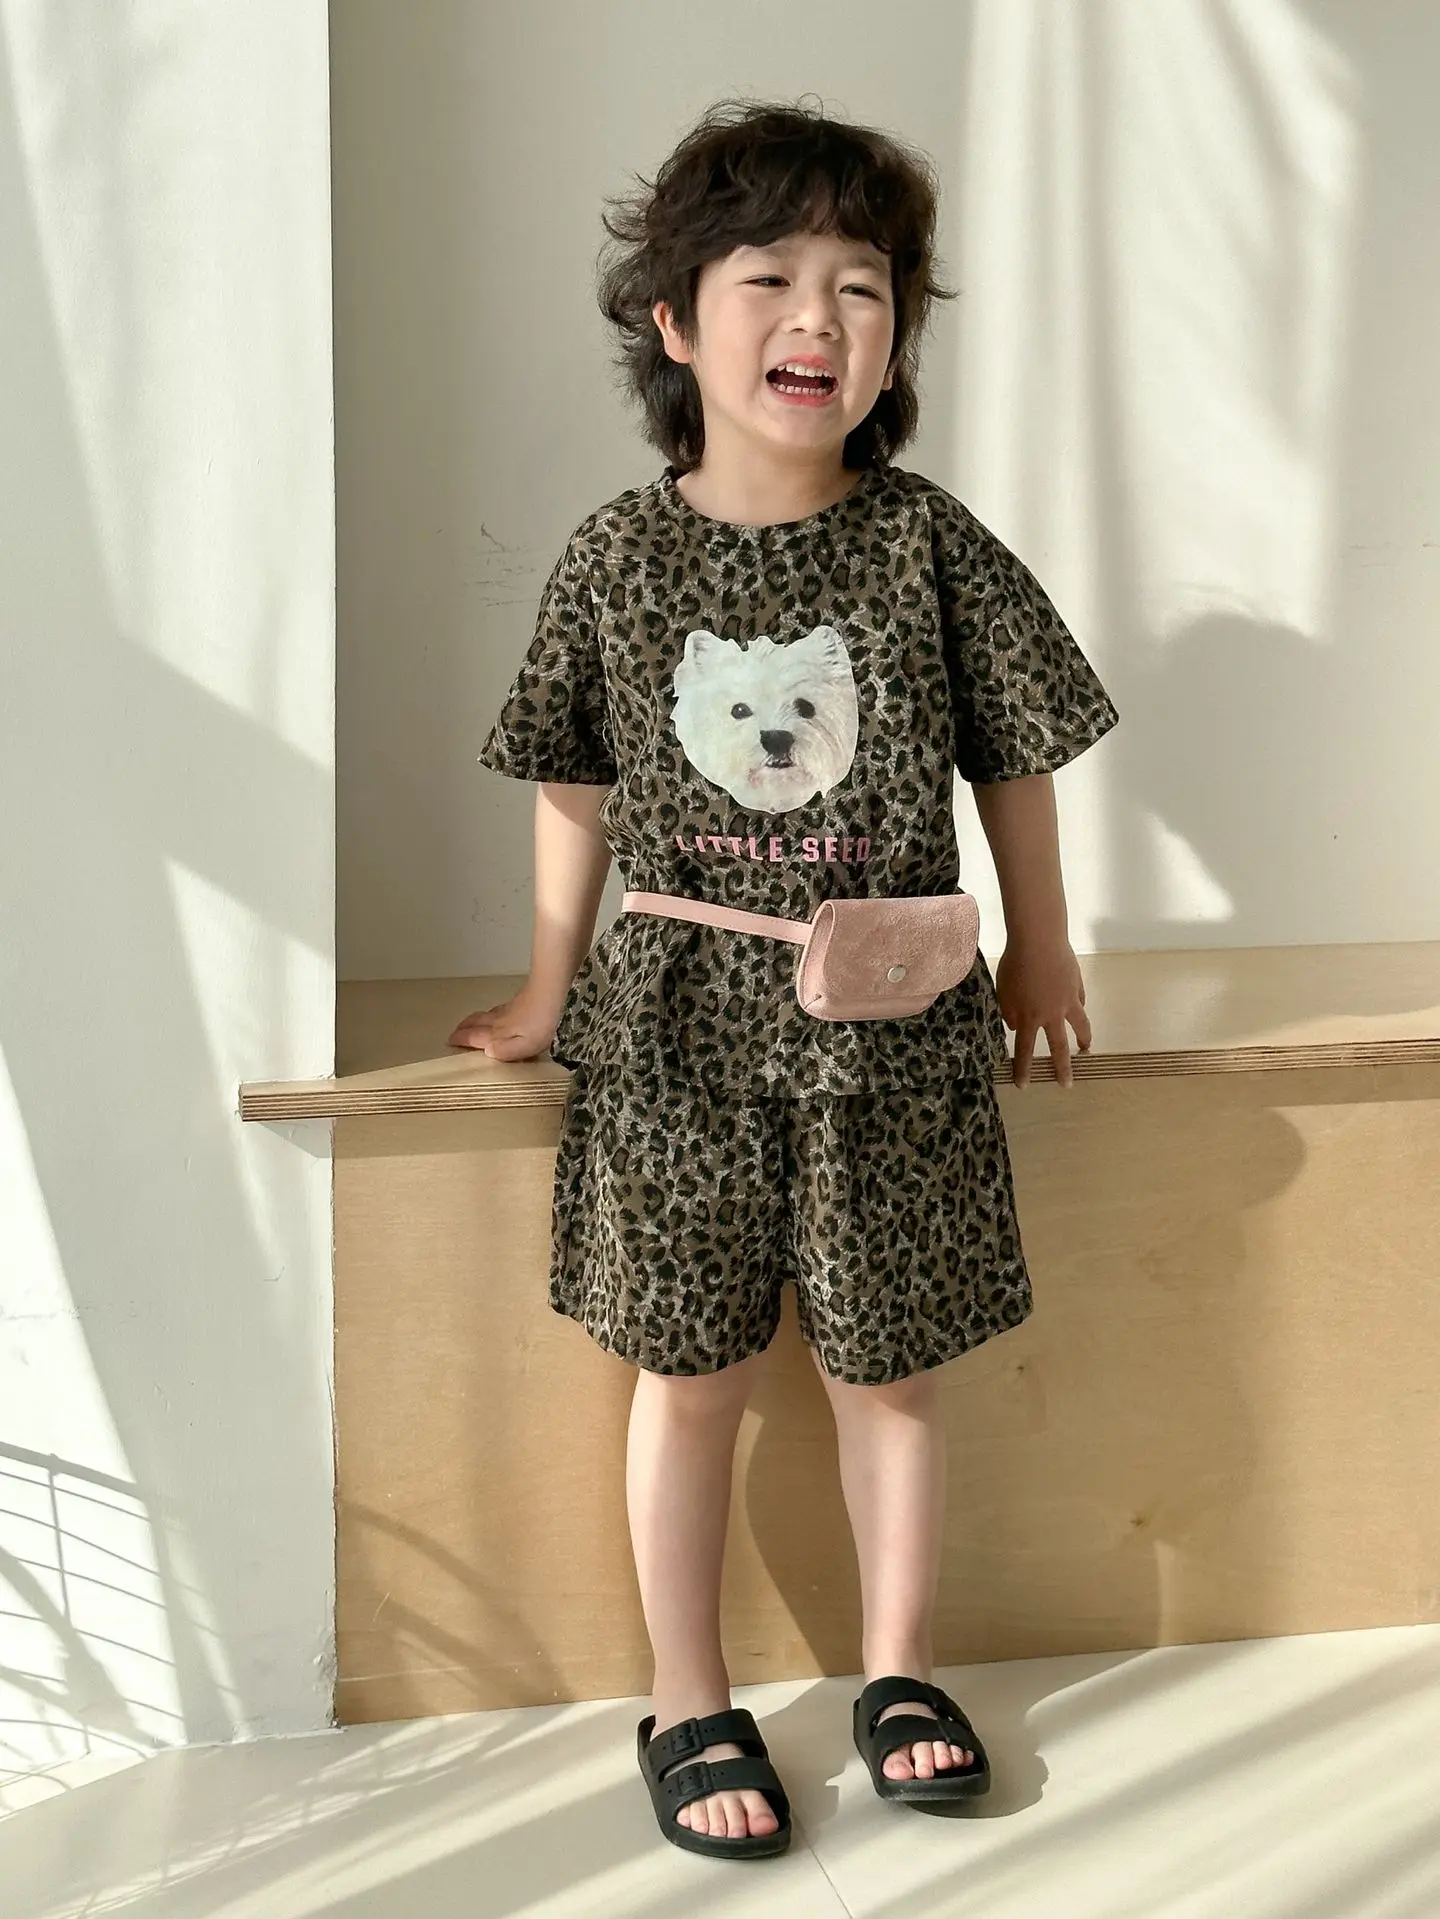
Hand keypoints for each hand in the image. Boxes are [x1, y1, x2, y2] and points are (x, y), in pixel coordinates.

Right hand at [448, 983, 559, 1061]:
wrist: (556, 988)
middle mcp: (502, 1019)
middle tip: (455, 1031)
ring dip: (476, 1019)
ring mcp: (512, 1007)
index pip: (475, 1036)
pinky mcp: (524, 998)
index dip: (462, 1039)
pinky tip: (499, 1012)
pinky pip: (500, 1008)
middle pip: (477, 1022)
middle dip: (464, 1027)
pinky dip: (492, 1012)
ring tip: (471, 1023)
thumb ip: (506, 1050)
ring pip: (488, 1014)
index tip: (449, 1041)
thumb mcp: (527, 1044)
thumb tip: (487, 1052)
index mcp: (500, 1032)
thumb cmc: (544, 1021)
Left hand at [993, 936, 1090, 1088]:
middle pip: (1058, 1047)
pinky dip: (1078, 1006)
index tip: (1023, 1085)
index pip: (1025, 1050)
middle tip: (1067, 1084)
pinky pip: (1079, 1000)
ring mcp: (1068, 1000)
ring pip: (1080, 1025)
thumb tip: (1014, 1027)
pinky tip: (1079, 1008)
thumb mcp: (1003, 991)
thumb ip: (1008, 1012)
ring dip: (1083, 1039)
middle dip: (1062, 1068)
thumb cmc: (1015, 964)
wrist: (1040, 939)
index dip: (1024, 1069)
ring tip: (1085, 1048)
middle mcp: (1052, 1014)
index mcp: (1029, 1017)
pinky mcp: (1077, 984)